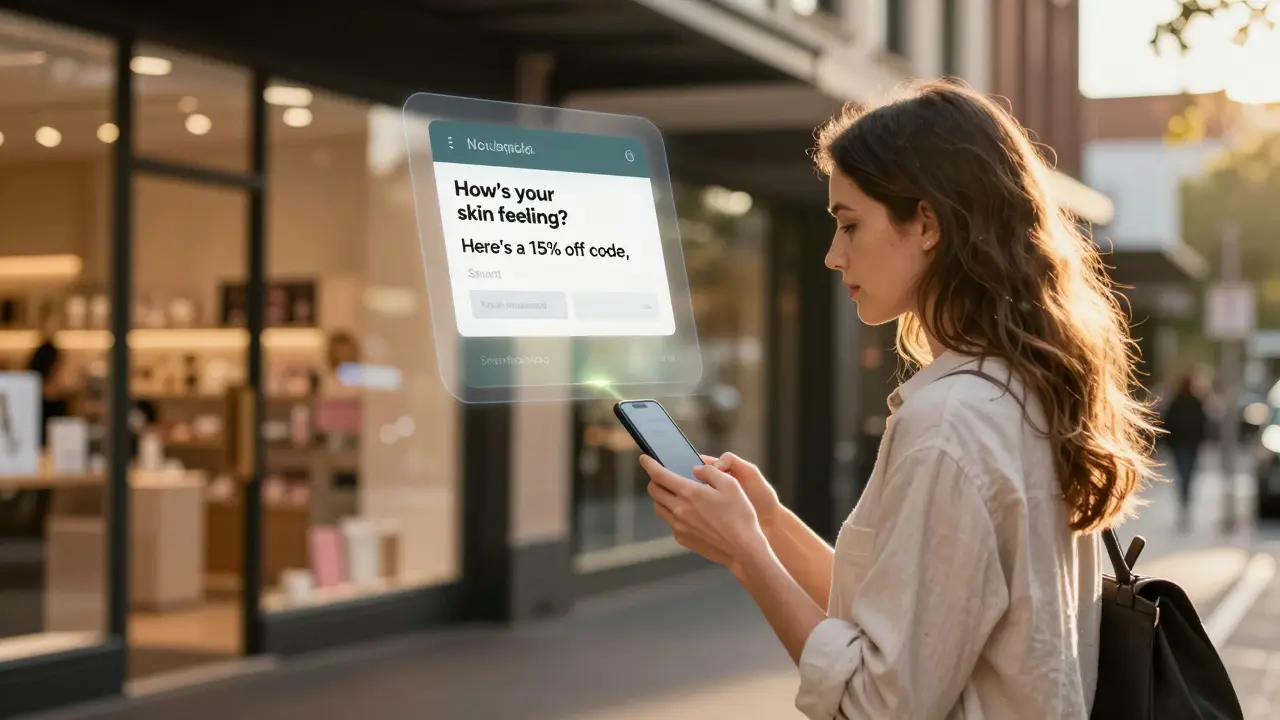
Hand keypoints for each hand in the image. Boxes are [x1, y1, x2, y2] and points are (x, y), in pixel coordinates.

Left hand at [640, 455, 768, 568]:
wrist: (743, 549)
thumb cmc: (740, 514)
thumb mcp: (730, 484)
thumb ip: (709, 472)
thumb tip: (694, 470)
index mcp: (689, 493)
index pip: (659, 475)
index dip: (649, 464)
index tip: (643, 458)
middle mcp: (679, 510)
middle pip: (654, 491)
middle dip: (655, 480)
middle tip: (662, 476)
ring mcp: (679, 526)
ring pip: (659, 507)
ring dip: (661, 497)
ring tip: (674, 494)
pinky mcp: (682, 538)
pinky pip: (670, 522)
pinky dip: (673, 514)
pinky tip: (687, 513)